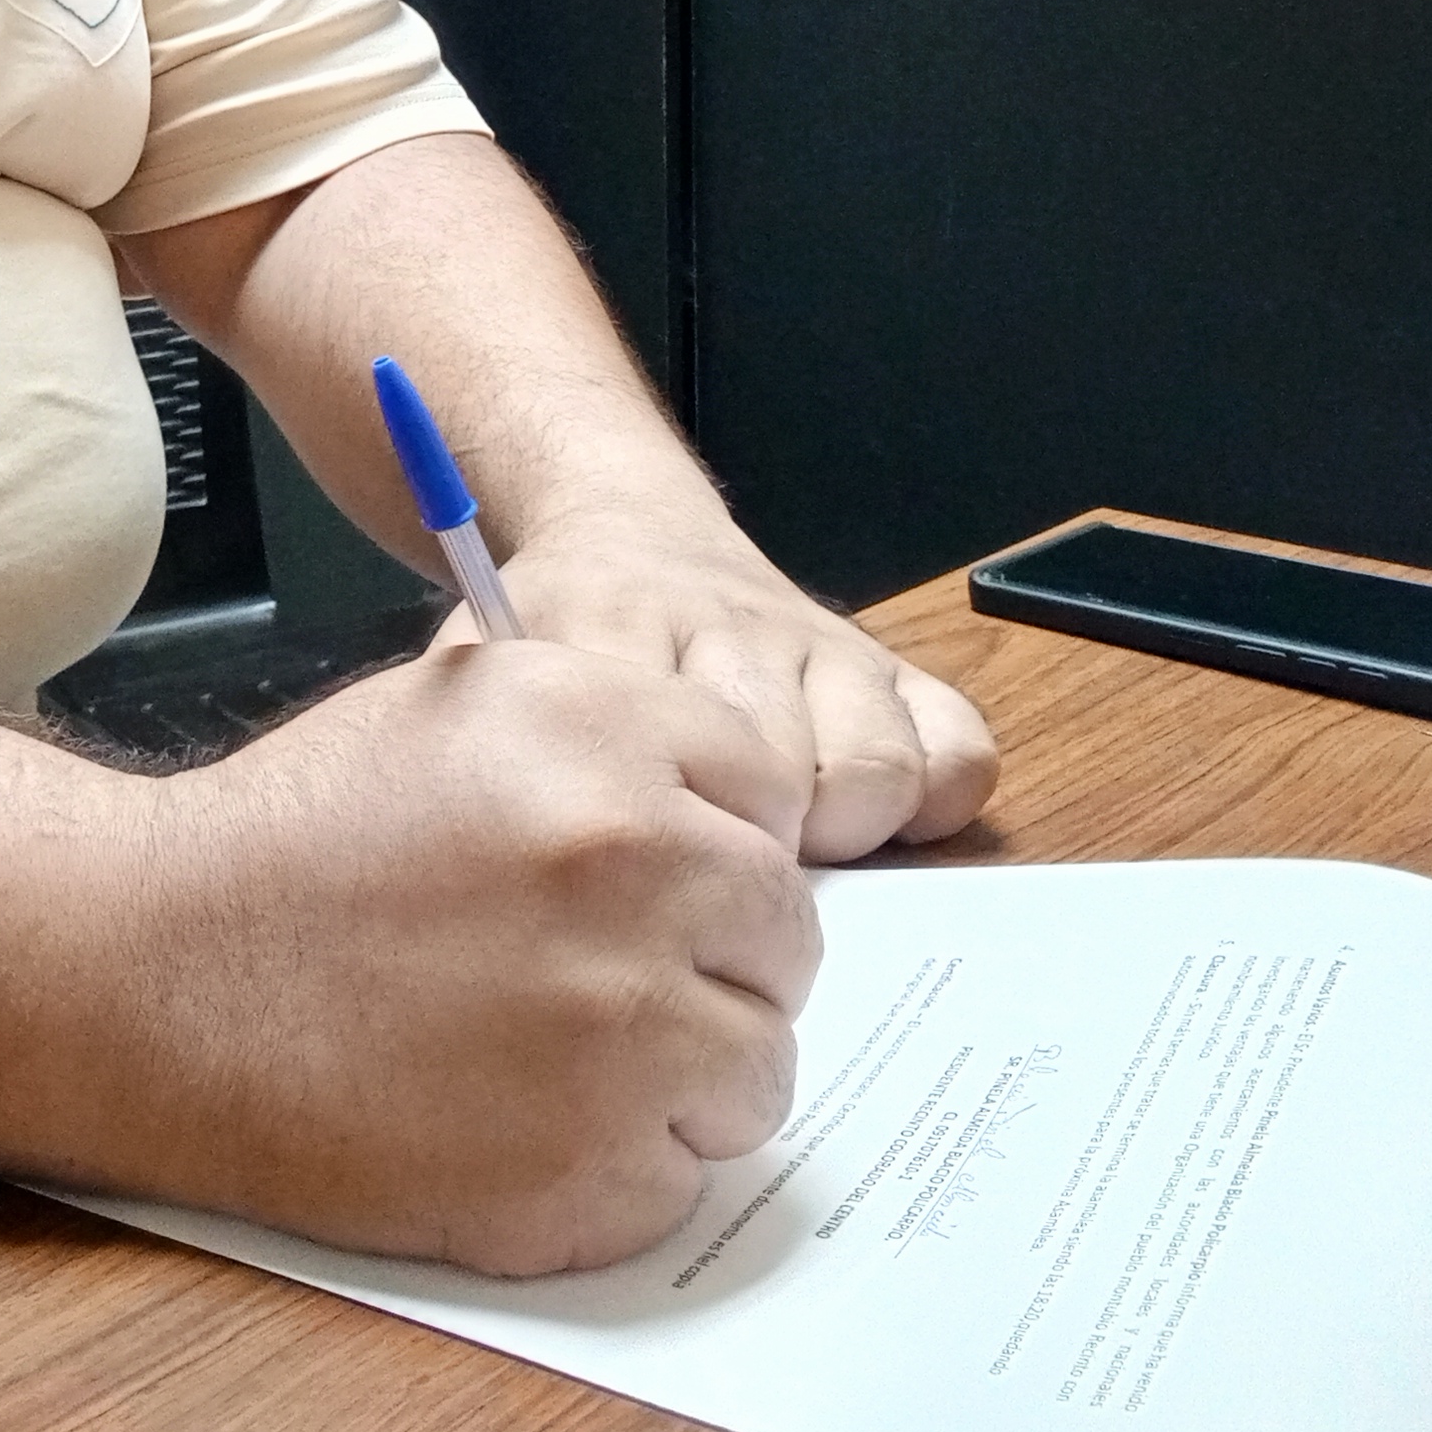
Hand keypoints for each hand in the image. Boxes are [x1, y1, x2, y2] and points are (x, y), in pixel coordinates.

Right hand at [113, 637, 817, 1276]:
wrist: (153, 972)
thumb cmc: (296, 842)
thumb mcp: (457, 709)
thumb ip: (614, 740)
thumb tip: (733, 813)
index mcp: (601, 735)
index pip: (770, 795)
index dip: (709, 838)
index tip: (648, 872)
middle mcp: (632, 869)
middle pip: (782, 935)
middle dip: (711, 956)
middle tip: (595, 971)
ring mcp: (620, 1033)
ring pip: (755, 1069)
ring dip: (680, 1071)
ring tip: (550, 1050)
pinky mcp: (586, 1172)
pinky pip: (680, 1179)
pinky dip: (616, 1164)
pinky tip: (512, 1116)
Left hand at [480, 514, 1000, 864]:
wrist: (622, 532)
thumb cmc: (553, 651)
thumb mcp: (480, 682)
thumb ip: (475, 764)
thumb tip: (504, 884)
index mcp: (613, 631)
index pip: (669, 769)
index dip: (668, 860)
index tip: (646, 899)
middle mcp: (726, 629)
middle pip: (783, 784)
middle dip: (750, 862)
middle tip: (709, 880)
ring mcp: (818, 644)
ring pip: (876, 769)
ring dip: (834, 830)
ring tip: (781, 844)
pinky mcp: (888, 663)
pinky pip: (956, 747)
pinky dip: (930, 797)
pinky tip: (867, 821)